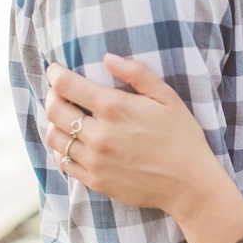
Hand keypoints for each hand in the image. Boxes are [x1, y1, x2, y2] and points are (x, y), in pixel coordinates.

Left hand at [45, 55, 227, 214]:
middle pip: (54, 110)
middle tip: (58, 92)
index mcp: (115, 108)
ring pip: (54, 137)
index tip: (56, 70)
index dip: (56, 74)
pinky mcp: (95, 181)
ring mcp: (94, 160)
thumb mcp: (167, 97)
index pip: (67, 85)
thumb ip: (137, 73)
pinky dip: (61, 148)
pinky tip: (72, 142)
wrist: (190, 184)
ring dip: (54, 123)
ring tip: (64, 118)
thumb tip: (108, 58)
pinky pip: (63, 162)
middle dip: (51, 96)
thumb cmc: (182, 137)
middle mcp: (99, 134)